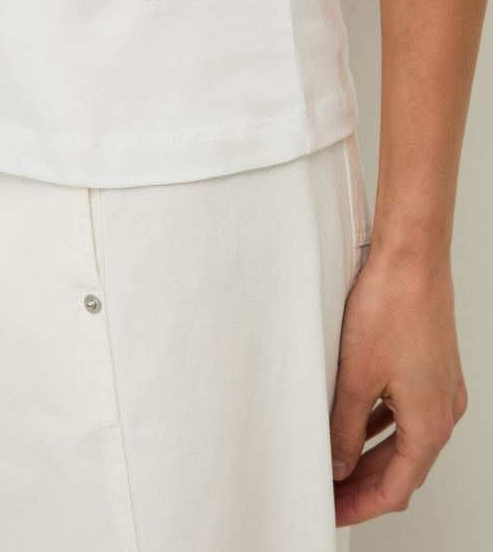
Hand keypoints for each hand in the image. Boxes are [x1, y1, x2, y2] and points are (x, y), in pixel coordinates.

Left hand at [331, 243, 467, 525]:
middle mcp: (443, 410)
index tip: (331, 512)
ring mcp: (440, 388)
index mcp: (430, 423)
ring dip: (372, 456)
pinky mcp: (431, 368)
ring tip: (336, 464)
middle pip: (402, 468)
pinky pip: (406, 412)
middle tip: (328, 493)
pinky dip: (381, 426)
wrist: (412, 260)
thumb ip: (346, 429)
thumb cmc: (390, 310)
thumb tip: (339, 465)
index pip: (394, 488)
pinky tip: (357, 424)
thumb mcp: (356, 379)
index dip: (360, 506)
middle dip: (363, 485)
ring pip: (404, 440)